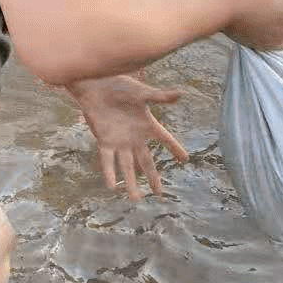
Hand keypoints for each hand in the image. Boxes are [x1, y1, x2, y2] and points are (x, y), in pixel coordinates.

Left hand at [67, 74, 187, 199]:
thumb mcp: (142, 92)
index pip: (165, 139)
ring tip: (136, 199)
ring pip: (126, 166)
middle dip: (152, 177)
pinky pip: (107, 160)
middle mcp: (134, 137)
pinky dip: (109, 173)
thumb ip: (159, 97)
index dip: (175, 148)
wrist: (97, 83)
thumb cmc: (120, 85)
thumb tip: (181, 94)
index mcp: (147, 124)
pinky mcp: (104, 140)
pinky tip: (112, 186)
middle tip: (159, 194)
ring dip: (130, 183)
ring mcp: (119, 141)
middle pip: (145, 161)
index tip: (185, 159)